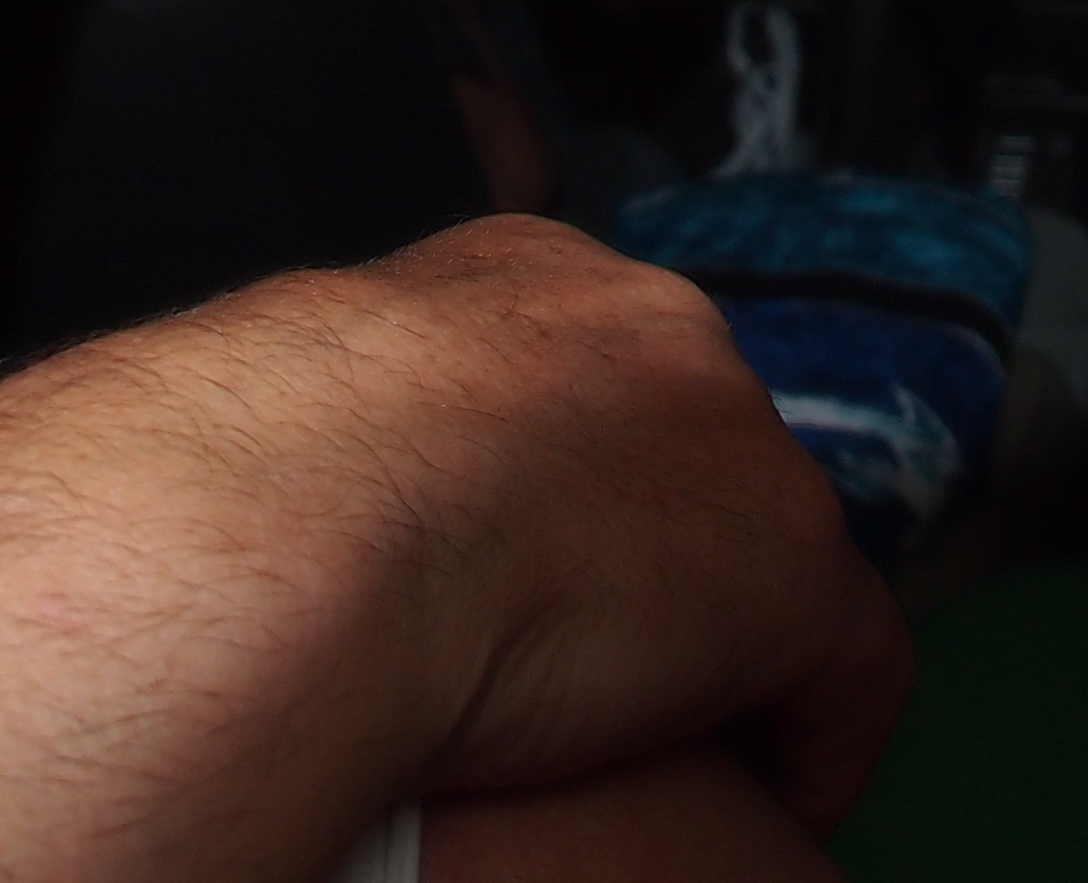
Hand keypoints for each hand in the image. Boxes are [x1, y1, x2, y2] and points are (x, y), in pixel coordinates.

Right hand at [335, 218, 909, 826]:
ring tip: (688, 750)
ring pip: (773, 554)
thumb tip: (309, 497)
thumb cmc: (233, 491)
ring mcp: (735, 441)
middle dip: (669, 551)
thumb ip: (345, 435)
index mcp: (520, 282)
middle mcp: (647, 327)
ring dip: (734, 649)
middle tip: (621, 669)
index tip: (547, 571)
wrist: (290, 527)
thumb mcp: (283, 416)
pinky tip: (778, 805)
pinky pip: (854, 669)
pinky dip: (820, 744)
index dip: (583, 487)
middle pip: (701, 449)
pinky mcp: (790, 571)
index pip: (596, 379)